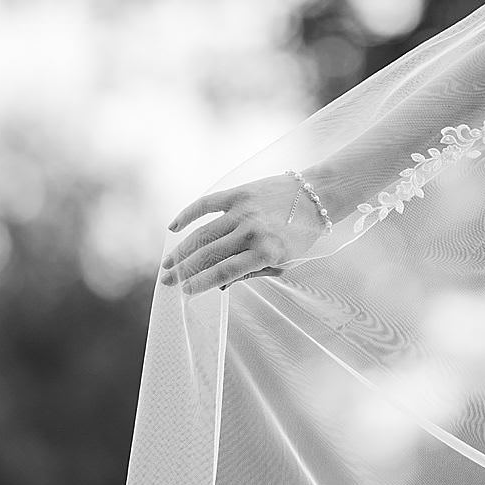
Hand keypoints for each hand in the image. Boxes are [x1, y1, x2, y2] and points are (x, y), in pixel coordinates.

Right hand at [160, 173, 328, 295]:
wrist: (317, 195)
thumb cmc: (301, 234)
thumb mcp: (284, 261)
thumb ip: (252, 272)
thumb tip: (220, 285)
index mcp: (266, 252)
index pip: (225, 272)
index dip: (201, 282)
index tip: (185, 291)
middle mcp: (252, 232)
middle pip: (209, 254)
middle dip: (184, 270)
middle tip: (167, 281)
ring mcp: (243, 211)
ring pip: (202, 233)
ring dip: (181, 250)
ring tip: (168, 262)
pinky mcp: (239, 193)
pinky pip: (206, 204)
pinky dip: (187, 215)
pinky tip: (174, 227)